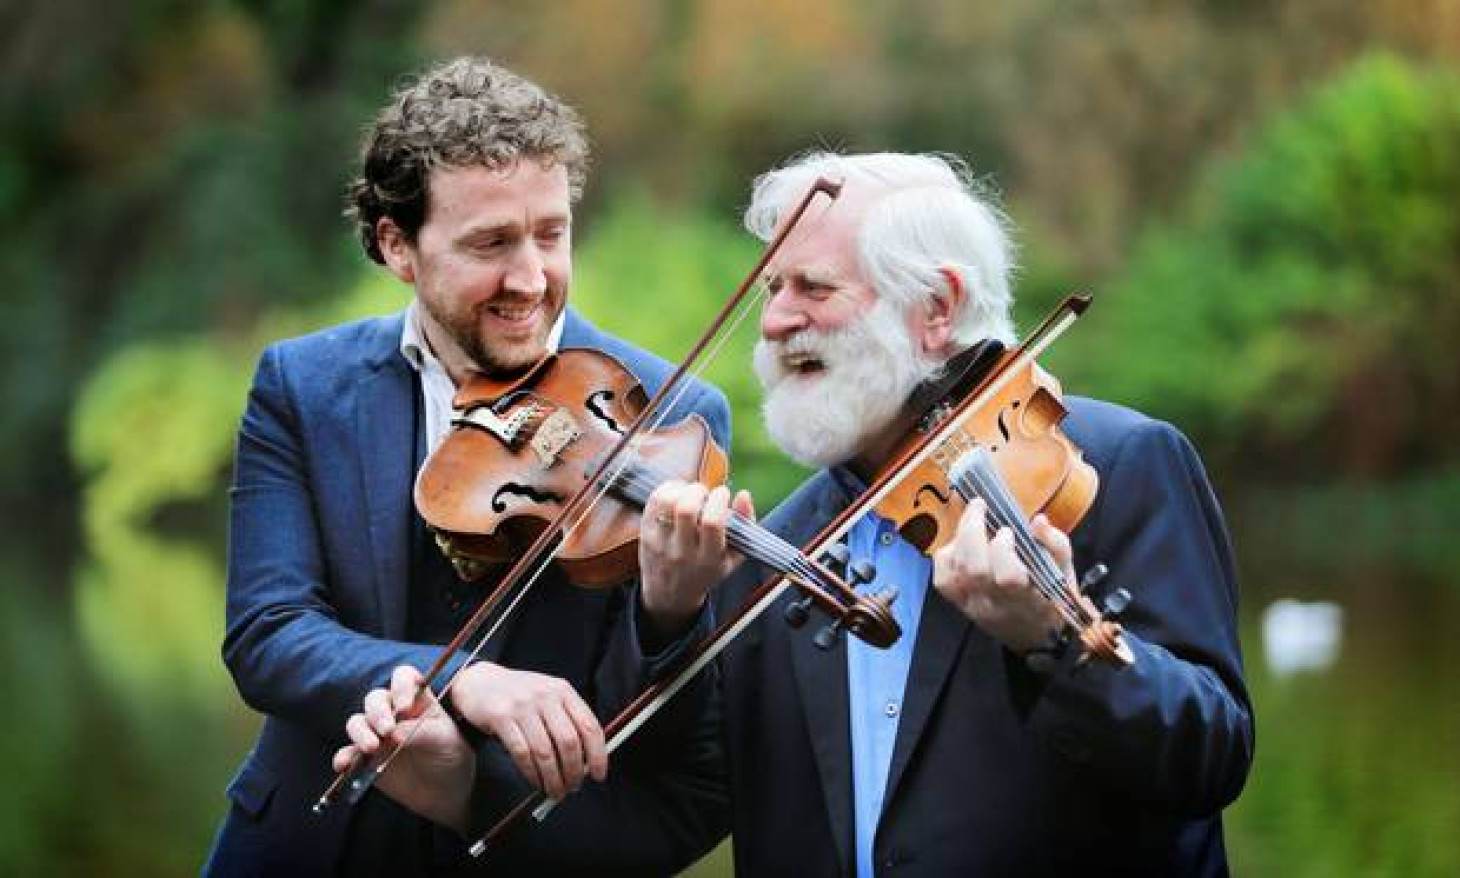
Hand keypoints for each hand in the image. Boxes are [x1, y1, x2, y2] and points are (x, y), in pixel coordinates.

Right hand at [333, 665, 473, 831]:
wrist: (444, 793)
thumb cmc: (450, 757)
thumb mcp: (445, 742)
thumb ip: (421, 733)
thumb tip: (393, 733)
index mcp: (418, 700)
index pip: (404, 678)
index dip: (401, 686)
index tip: (404, 708)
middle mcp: (394, 712)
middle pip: (375, 700)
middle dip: (378, 713)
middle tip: (387, 731)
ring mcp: (377, 734)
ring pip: (358, 722)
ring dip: (360, 733)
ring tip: (372, 748)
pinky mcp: (365, 758)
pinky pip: (348, 753)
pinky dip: (344, 757)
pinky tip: (344, 765)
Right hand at [448, 661, 607, 801]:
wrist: (479, 682)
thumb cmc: (519, 694)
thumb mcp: (548, 696)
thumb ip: (567, 721)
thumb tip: (587, 760)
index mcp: (563, 690)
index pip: (590, 726)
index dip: (598, 755)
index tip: (599, 774)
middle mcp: (545, 696)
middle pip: (569, 742)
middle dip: (574, 771)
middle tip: (573, 787)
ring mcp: (522, 706)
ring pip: (545, 752)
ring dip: (553, 778)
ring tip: (556, 791)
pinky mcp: (501, 717)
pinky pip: (521, 753)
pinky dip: (531, 773)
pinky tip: (536, 782)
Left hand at [638, 481, 754, 636]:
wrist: (670, 594)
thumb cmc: (707, 570)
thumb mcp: (732, 557)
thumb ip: (745, 526)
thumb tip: (744, 494)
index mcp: (708, 559)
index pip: (713, 522)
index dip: (719, 500)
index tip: (723, 494)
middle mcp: (682, 551)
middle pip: (686, 509)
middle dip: (698, 491)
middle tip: (704, 494)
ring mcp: (660, 542)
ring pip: (666, 501)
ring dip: (681, 488)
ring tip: (690, 494)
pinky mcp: (645, 532)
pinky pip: (653, 501)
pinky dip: (667, 489)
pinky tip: (678, 495)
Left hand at [932, 498, 1067, 652]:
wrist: (1033, 636)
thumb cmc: (1051, 598)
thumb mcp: (1064, 572)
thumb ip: (1055, 545)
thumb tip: (1037, 520)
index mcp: (1028, 598)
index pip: (1008, 577)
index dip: (1003, 549)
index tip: (1009, 530)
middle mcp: (995, 604)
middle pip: (974, 569)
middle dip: (972, 530)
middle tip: (980, 507)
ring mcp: (972, 606)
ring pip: (953, 572)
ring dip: (958, 539)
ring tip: (973, 522)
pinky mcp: (958, 604)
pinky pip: (942, 579)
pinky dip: (946, 556)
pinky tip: (959, 545)